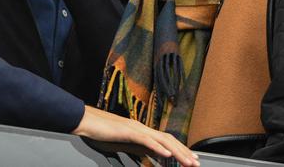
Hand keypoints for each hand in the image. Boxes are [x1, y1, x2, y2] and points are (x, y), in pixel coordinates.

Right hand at [74, 106, 199, 166]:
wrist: (88, 121)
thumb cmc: (102, 133)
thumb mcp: (123, 144)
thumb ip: (137, 149)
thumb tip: (148, 157)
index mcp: (142, 131)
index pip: (166, 141)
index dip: (180, 149)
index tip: (191, 158)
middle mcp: (143, 128)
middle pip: (169, 140)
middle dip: (184, 152)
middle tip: (196, 163)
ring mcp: (137, 129)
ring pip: (162, 140)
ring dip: (177, 152)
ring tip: (188, 162)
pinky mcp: (128, 132)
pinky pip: (146, 140)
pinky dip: (158, 148)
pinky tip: (167, 154)